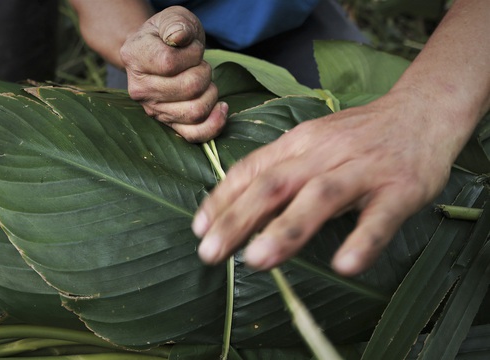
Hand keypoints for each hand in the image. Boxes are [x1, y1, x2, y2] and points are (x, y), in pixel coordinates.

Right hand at [120, 6, 227, 141]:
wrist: (159, 54)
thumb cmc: (168, 35)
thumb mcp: (172, 18)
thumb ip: (176, 23)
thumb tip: (180, 37)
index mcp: (134, 58)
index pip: (170, 63)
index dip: (191, 54)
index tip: (192, 49)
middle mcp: (140, 89)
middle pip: (189, 88)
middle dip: (205, 72)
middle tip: (200, 65)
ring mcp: (154, 110)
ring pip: (196, 111)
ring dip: (211, 93)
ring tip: (205, 81)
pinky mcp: (170, 125)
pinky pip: (194, 135)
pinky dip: (214, 124)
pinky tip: (221, 107)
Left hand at [192, 89, 454, 275]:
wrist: (422, 112)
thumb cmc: (358, 137)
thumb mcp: (313, 143)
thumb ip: (281, 171)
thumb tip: (239, 209)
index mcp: (299, 143)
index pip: (252, 169)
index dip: (222, 198)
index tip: (198, 228)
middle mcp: (324, 153)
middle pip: (275, 184)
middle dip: (238, 219)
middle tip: (210, 253)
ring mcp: (363, 170)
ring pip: (320, 197)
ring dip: (286, 229)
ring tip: (257, 260)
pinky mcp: (400, 188)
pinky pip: (380, 217)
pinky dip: (362, 240)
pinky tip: (344, 265)